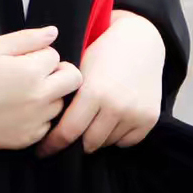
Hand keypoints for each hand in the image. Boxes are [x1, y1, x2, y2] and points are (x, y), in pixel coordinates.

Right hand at [0, 27, 82, 150]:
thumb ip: (27, 38)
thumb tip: (53, 33)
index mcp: (32, 72)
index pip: (56, 55)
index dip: (40, 53)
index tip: (22, 58)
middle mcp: (40, 98)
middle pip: (73, 79)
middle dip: (59, 72)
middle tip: (35, 72)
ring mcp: (36, 122)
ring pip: (60, 102)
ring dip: (49, 94)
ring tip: (22, 92)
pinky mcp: (28, 139)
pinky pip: (47, 124)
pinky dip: (39, 116)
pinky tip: (17, 110)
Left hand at [37, 11, 164, 157]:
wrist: (139, 41)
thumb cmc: (103, 53)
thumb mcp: (80, 69)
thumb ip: (67, 96)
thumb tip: (46, 123)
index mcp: (94, 92)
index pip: (68, 132)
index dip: (53, 144)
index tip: (43, 152)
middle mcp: (116, 107)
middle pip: (89, 143)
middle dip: (77, 140)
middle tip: (71, 132)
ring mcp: (135, 114)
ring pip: (107, 143)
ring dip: (98, 137)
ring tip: (94, 118)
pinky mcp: (149, 119)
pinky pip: (126, 142)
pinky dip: (117, 136)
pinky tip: (112, 118)